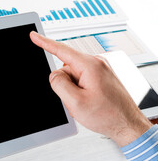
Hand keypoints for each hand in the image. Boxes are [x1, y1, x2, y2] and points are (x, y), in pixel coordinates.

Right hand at [30, 31, 151, 146]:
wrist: (127, 124)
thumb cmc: (108, 115)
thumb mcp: (75, 102)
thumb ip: (59, 84)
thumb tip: (54, 74)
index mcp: (90, 66)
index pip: (61, 50)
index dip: (44, 43)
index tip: (33, 35)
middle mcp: (96, 64)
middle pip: (65, 68)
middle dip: (65, 84)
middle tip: (76, 100)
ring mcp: (99, 70)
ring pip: (72, 76)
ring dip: (73, 89)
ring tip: (86, 102)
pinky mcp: (100, 77)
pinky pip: (80, 80)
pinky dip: (79, 90)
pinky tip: (89, 101)